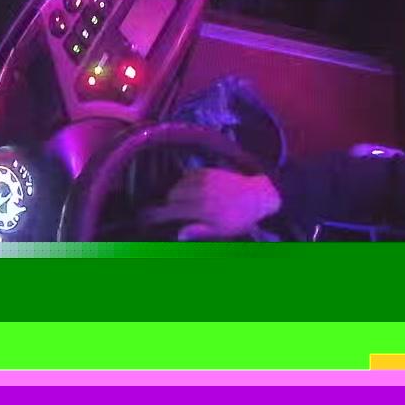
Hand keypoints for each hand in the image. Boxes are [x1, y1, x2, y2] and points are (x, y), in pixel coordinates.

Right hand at [142, 169, 282, 240]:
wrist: (259, 195)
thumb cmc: (240, 218)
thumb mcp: (223, 231)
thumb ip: (200, 231)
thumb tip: (178, 234)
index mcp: (203, 209)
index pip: (170, 211)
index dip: (155, 215)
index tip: (145, 219)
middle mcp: (201, 192)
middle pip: (171, 197)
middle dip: (166, 206)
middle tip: (168, 213)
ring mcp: (205, 180)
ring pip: (178, 185)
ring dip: (174, 194)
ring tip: (178, 203)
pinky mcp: (209, 171)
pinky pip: (187, 175)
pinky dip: (183, 183)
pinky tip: (187, 190)